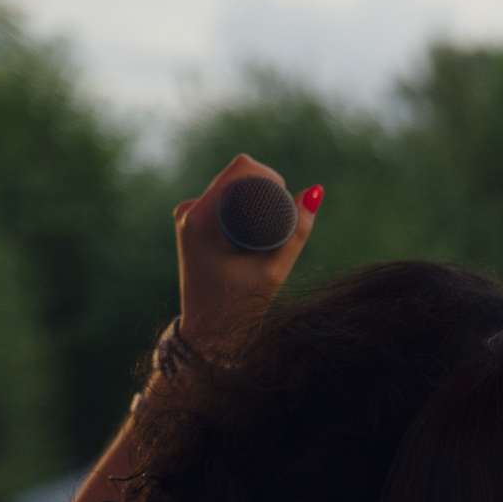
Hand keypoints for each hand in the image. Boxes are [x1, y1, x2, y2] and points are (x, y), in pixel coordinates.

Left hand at [173, 154, 320, 351]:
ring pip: (230, 187)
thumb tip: (315, 193)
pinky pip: (223, 200)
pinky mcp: (191, 223)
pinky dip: (242, 208)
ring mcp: (187, 216)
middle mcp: (189, 211)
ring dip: (253, 199)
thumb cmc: (239, 308)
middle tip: (281, 224)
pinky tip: (250, 234)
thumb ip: (297, 232)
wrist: (208, 332)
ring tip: (265, 235)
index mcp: (201, 218)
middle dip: (265, 189)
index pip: (242, 169)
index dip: (272, 177)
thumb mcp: (274, 270)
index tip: (288, 203)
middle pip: (236, 175)